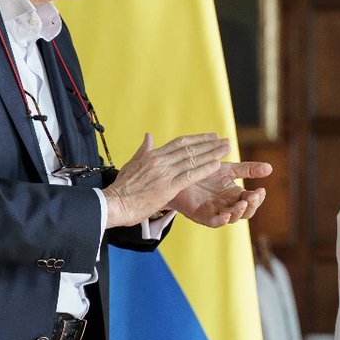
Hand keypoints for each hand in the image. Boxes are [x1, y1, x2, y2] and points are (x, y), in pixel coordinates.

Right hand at [102, 133, 227, 227]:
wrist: (113, 203)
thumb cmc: (121, 187)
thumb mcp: (131, 164)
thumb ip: (143, 150)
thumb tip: (148, 136)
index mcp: (153, 155)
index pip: (179, 143)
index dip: (197, 139)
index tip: (211, 136)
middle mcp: (160, 161)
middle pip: (189, 149)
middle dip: (209, 144)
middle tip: (225, 140)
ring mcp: (164, 174)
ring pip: (192, 160)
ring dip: (211, 153)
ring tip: (226, 149)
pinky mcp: (167, 188)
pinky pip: (190, 176)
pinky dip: (204, 169)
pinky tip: (217, 165)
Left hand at [167, 158, 272, 226]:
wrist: (180, 173)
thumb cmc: (204, 172)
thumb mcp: (229, 169)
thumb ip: (248, 170)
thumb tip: (270, 168)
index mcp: (235, 195)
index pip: (251, 200)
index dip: (257, 197)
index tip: (261, 190)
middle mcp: (228, 205)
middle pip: (245, 212)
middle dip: (251, 206)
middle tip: (254, 196)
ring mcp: (215, 212)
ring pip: (231, 218)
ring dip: (238, 212)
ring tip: (242, 204)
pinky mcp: (202, 216)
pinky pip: (213, 222)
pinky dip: (220, 220)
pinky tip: (225, 215)